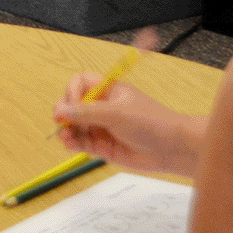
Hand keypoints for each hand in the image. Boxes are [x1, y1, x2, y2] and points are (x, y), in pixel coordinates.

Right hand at [54, 77, 201, 174]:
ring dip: (66, 131)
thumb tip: (59, 112)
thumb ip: (86, 112)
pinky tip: (71, 146)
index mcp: (108, 91)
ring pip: (74, 126)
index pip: (79, 83)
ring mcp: (101, 127)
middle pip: (72, 105)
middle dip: (65, 114)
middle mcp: (102, 107)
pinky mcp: (103, 146)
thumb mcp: (116, 113)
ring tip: (67, 139)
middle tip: (62, 123)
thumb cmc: (149, 123)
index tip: (73, 103)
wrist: (173, 149)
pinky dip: (73, 144)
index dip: (72, 91)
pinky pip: (81, 143)